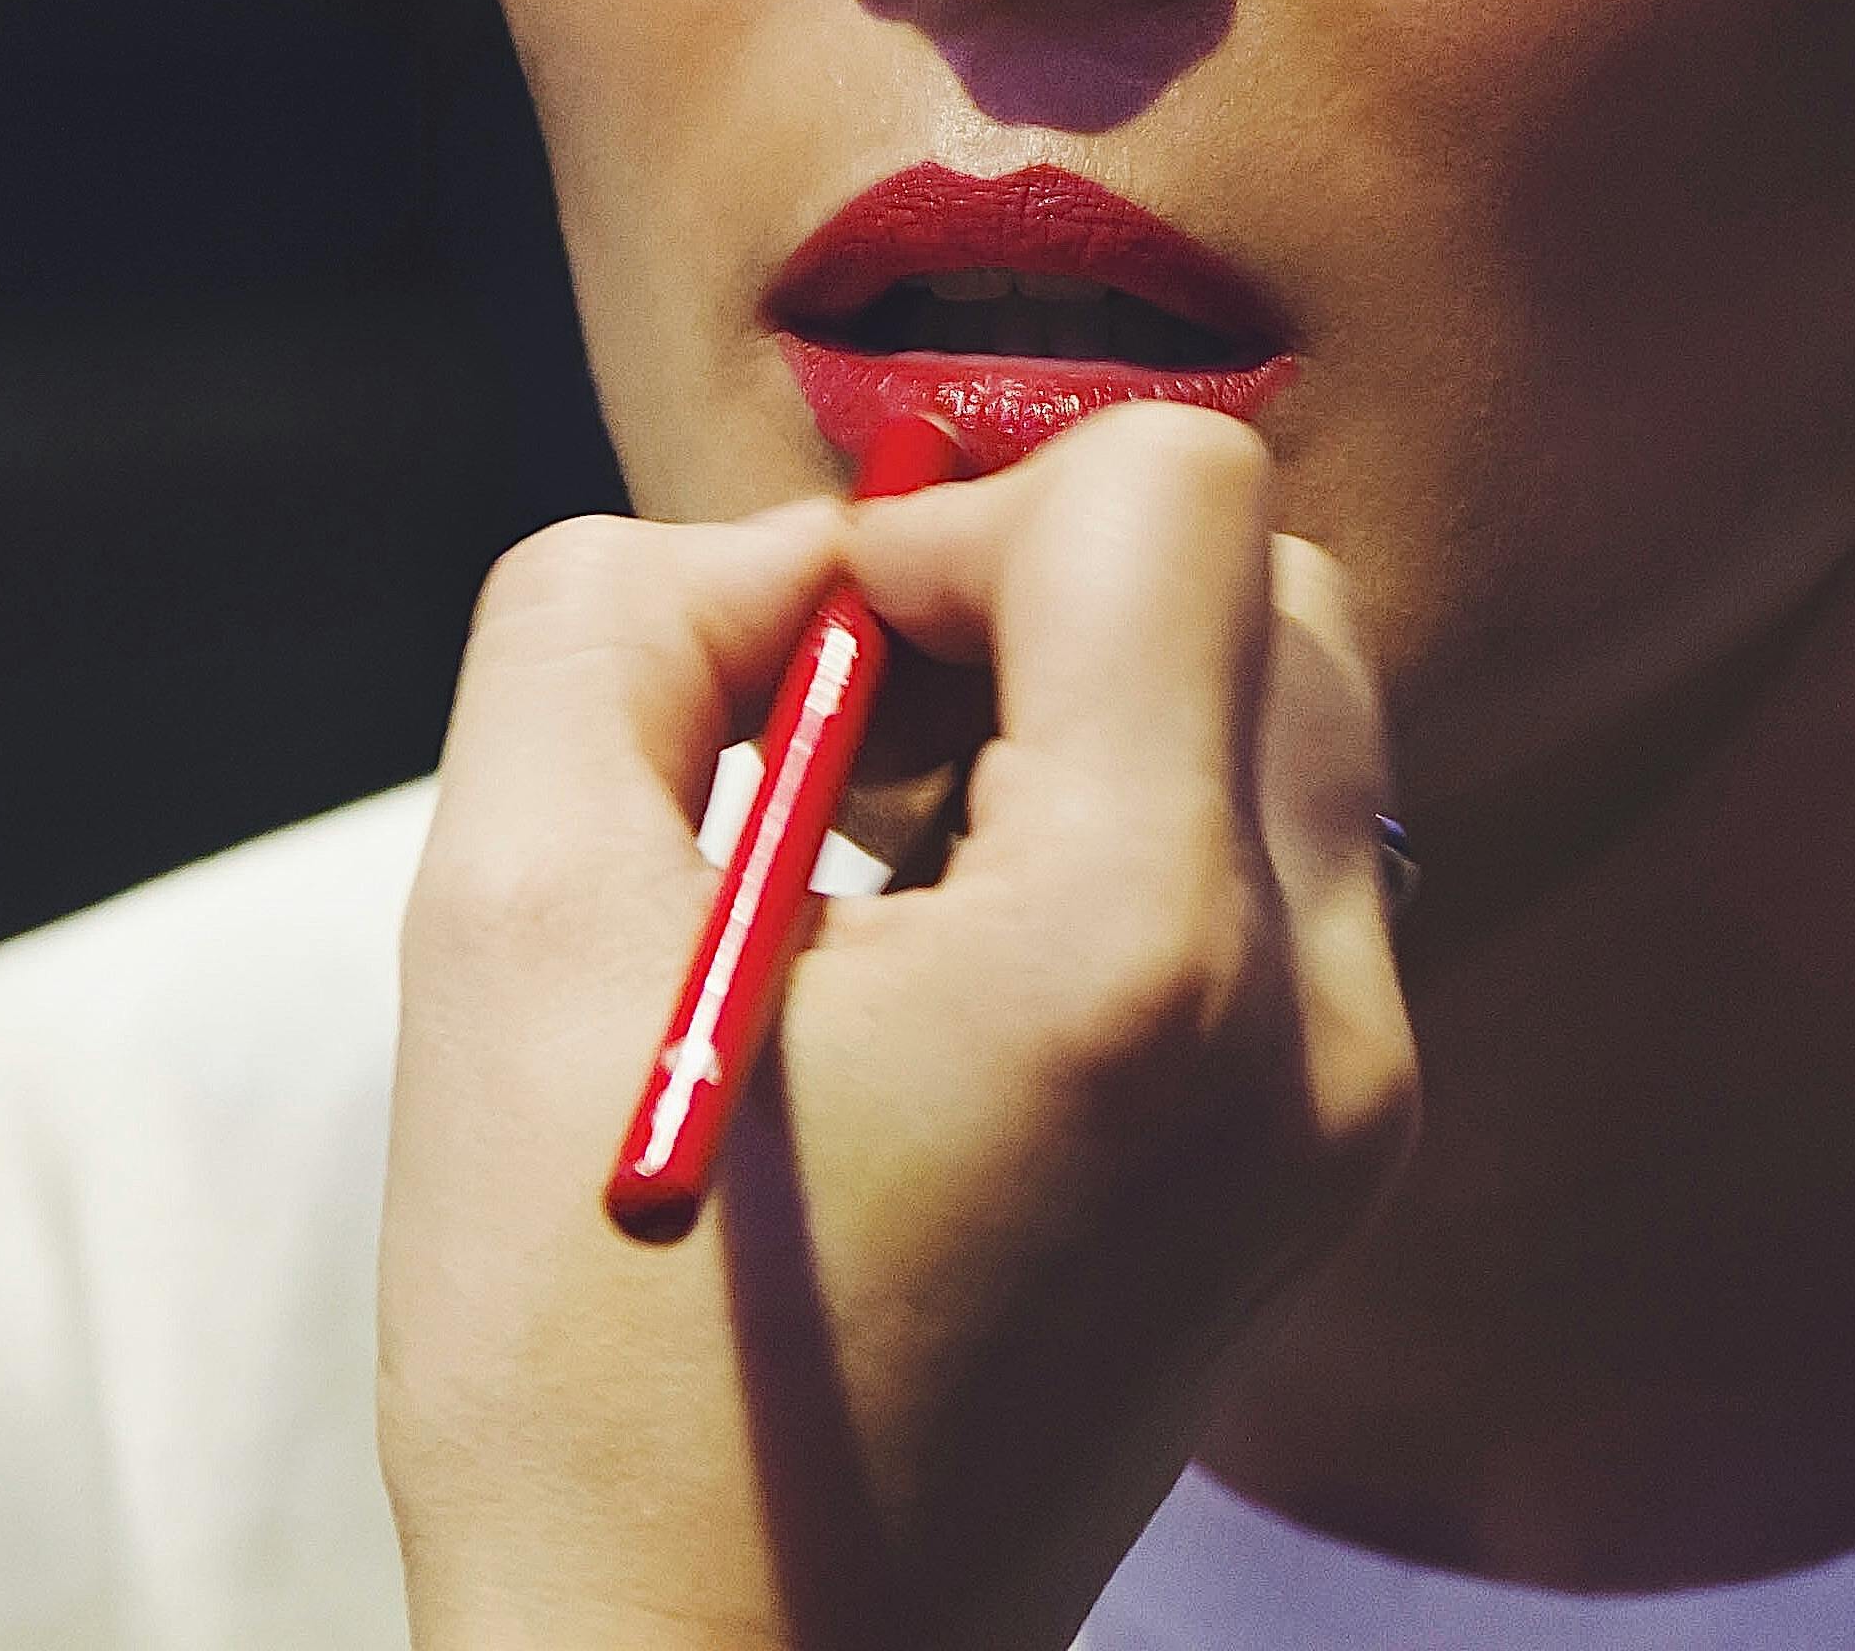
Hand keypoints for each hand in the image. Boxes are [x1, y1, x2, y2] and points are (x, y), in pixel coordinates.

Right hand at [379, 402, 1416, 1650]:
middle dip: (1032, 599)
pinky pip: (1274, 867)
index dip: (944, 523)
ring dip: (1081, 710)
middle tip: (841, 762)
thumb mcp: (505, 924)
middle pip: (1260, 578)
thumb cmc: (589, 1360)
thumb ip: (606, 629)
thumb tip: (776, 560)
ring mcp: (1349, 1117)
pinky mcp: (1323, 1177)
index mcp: (1139, 952)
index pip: (1166, 494)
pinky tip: (942, 977)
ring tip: (879, 873)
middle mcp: (1312, 1023)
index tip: (802, 696)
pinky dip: (1123, 837)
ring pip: (1280, 711)